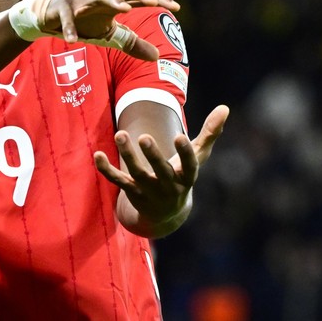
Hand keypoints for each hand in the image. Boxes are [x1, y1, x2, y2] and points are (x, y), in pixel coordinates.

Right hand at [43, 0, 179, 59]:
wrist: (50, 13)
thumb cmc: (85, 21)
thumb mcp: (110, 34)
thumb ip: (132, 43)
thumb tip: (157, 57)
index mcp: (115, 0)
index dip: (158, 0)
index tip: (176, 7)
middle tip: (154, 2)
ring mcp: (81, 0)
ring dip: (112, 0)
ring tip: (125, 9)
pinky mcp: (62, 9)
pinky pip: (67, 18)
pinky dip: (70, 29)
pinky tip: (74, 41)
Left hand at [93, 105, 228, 236]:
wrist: (166, 214)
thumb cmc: (183, 176)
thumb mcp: (198, 156)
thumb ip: (210, 133)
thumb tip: (225, 107)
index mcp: (187, 177)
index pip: (189, 166)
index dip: (185, 153)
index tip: (180, 136)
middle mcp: (169, 186)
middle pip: (160, 171)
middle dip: (152, 155)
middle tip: (144, 136)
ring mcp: (149, 191)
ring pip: (136, 174)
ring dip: (127, 155)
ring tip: (120, 133)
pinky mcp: (131, 192)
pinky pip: (117, 181)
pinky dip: (106, 169)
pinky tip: (97, 155)